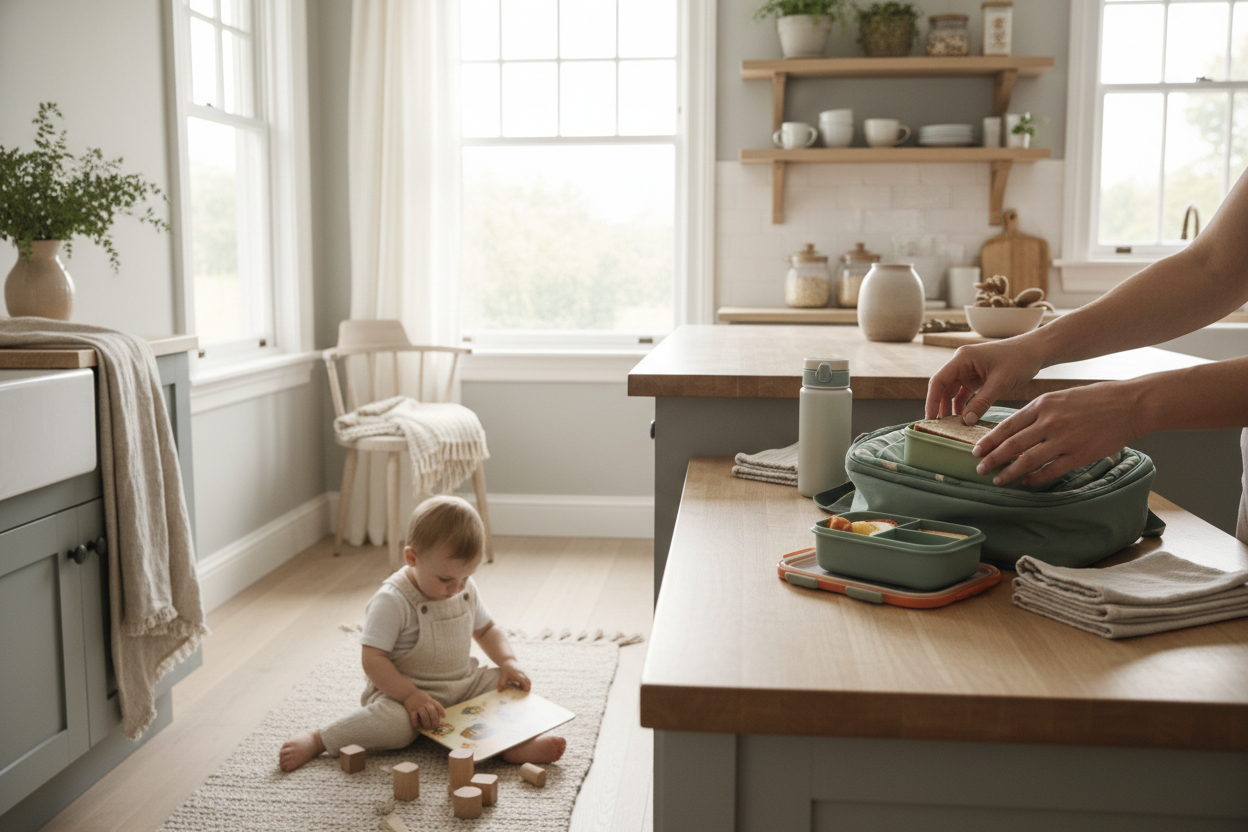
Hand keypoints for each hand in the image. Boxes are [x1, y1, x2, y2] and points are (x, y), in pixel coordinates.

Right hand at [403, 689, 445, 729]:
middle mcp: (425, 703)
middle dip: (434, 720)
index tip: (444, 717)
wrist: (408, 693)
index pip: (437, 705)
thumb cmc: (420, 697)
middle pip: (432, 712)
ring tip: (427, 727)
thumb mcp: (428, 698)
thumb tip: (439, 715)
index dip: (441, 711)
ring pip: (424, 715)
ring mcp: (418, 706)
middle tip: (434, 726)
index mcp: (430, 700)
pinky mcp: (411, 709)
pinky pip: (414, 717)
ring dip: (426, 722)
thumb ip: (433, 704)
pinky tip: (417, 726)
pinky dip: (416, 723)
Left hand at [497, 659, 530, 691]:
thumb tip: (499, 691)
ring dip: (527, 685)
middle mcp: (523, 674)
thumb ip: (501, 684)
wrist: (508, 661)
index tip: (525, 692)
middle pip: (529, 682)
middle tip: (525, 693)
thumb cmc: (506, 669)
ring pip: (528, 680)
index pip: (524, 682)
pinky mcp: (523, 672)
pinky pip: (527, 678)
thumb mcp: (503, 676)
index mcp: (519, 675)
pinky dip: (525, 682)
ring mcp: (524, 673)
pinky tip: (519, 685)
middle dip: (528, 687)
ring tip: (522, 690)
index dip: (526, 687)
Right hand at [925, 340, 1045, 423]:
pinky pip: (963, 393)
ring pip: (951, 391)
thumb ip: (981, 402)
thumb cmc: (1019, 360)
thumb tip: (966, 421)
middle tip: (939, 426)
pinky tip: (963, 418)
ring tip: (950, 425)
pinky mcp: (976, 377)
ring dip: (950, 407)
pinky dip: (962, 405)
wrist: (1036, 351)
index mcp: (962, 358)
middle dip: (939, 406)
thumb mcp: (1000, 383)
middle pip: (942, 387)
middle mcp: (961, 363)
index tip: (931, 418)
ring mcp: (968, 370)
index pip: (938, 380)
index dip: (932, 400)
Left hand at [972, 380, 1143, 486]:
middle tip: (979, 468)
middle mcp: (1049, 422)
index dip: (989, 440)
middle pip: (1012, 444)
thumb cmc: (1094, 399)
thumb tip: (1016, 431)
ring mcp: (1064, 439)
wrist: (1129, 404)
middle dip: (992, 458)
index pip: (1007, 425)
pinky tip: (1027, 483)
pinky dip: (1036, 478)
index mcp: (1042, 405)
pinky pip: (1051, 470)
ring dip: (1009, 472)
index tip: (976, 450)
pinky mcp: (1079, 454)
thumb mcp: (1060, 397)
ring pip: (1028, 459)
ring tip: (997, 479)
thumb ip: (1038, 413)